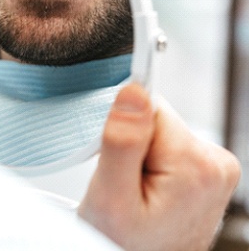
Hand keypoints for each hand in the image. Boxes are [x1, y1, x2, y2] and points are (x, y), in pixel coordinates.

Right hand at [78, 83, 240, 250]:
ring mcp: (216, 167)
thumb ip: (122, 141)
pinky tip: (151, 186)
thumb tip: (135, 91)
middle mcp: (216, 163)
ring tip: (138, 187)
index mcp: (196, 166)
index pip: (151, 109)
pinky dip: (154, 160)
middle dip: (135, 144)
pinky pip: (171, 143)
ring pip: (162, 131)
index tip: (120, 163)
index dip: (126, 132)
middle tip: (126, 180)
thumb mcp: (111, 197)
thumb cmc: (125, 243)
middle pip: (158, 119)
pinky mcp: (208, 168)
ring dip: (143, 154)